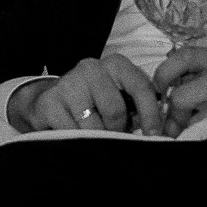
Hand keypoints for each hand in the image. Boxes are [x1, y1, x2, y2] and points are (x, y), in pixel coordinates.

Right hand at [8, 53, 164, 134]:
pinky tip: (75, 136)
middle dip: (118, 131)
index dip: (151, 114)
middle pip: (115, 110)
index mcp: (116, 65)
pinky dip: (77, 141)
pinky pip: (71, 132)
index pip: (140, 87)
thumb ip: (138, 108)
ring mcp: (68, 83)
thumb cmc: (95, 102)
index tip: (154, 135)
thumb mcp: (120, 98)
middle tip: (114, 139)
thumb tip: (156, 131)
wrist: (51, 102)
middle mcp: (91, 68)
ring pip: (93, 126)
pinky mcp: (50, 102)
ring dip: (96, 139)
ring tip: (94, 137)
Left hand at [154, 45, 206, 133]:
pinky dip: (202, 134)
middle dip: (174, 114)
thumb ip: (199, 72)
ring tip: (197, 126)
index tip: (159, 87)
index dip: (163, 72)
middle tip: (178, 120)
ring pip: (193, 121)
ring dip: (189, 128)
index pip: (184, 57)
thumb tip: (165, 90)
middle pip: (181, 97)